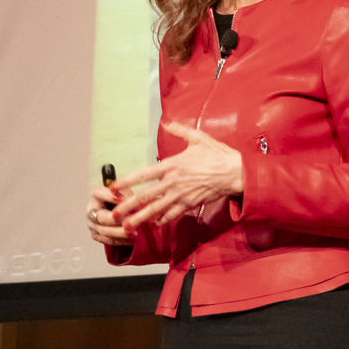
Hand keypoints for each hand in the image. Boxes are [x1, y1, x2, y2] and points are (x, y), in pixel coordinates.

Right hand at [85, 185, 132, 246]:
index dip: (110, 196)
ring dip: (120, 233)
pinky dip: (120, 241)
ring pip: (104, 231)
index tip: (122, 199)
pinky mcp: (96, 235)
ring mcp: (92, 223)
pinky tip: (131, 240)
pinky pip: (107, 240)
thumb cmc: (121, 198)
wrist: (117, 209)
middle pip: (101, 217)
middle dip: (117, 220)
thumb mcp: (124, 191)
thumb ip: (125, 194)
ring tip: (134, 233)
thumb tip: (128, 199)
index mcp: (96, 194)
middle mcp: (91, 209)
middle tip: (131, 221)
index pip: (99, 194)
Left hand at [112, 123, 246, 233]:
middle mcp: (173, 182)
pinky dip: (162, 220)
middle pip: (145, 196)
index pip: (144, 174)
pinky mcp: (190, 204)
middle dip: (128, 206)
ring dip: (140, 219)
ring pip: (156, 210)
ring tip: (126, 226)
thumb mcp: (198, 138)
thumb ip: (180, 131)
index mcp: (172, 165)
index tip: (114, 187)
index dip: (127, 181)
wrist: (235, 172)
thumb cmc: (217, 154)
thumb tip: (167, 122)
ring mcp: (181, 195)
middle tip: (113, 213)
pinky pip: (172, 214)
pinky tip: (154, 224)